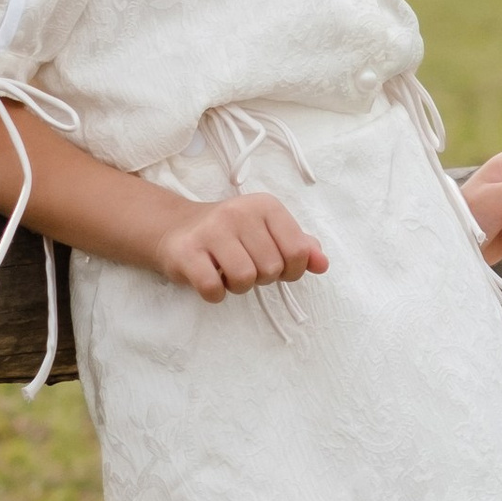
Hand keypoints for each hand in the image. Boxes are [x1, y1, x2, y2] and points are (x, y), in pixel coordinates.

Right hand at [151, 191, 328, 305]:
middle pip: (271, 269)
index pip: (299, 251)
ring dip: (237, 287)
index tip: (275, 265)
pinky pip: (213, 289)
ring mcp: (211, 230)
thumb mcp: (269, 233)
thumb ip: (300, 247)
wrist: (178, 228)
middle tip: (243, 265)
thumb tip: (323, 264)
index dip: (291, 270)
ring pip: (245, 279)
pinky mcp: (187, 252)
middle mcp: (239, 212)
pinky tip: (210, 280)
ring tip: (226, 272)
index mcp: (266, 206)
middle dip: (261, 278)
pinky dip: (215, 294)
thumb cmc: (233, 235)